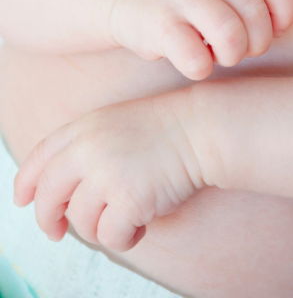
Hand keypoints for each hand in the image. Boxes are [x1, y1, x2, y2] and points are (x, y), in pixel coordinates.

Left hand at [12, 89, 209, 252]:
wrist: (202, 129)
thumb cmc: (167, 129)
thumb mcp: (116, 124)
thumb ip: (85, 149)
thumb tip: (59, 197)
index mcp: (84, 127)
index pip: (39, 159)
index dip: (26, 184)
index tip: (22, 201)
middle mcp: (88, 149)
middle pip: (49, 198)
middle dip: (49, 221)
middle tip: (56, 233)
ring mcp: (106, 174)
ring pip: (82, 223)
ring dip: (101, 228)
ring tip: (128, 215)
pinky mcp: (127, 199)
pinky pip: (111, 236)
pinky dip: (126, 237)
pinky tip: (144, 222)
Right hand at [105, 0, 292, 79]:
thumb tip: (279, 29)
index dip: (284, 13)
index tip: (274, 30)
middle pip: (255, 14)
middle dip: (257, 43)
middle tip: (241, 48)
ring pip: (230, 35)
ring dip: (232, 56)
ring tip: (219, 54)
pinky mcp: (158, 23)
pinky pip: (197, 59)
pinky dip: (202, 68)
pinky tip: (194, 59)